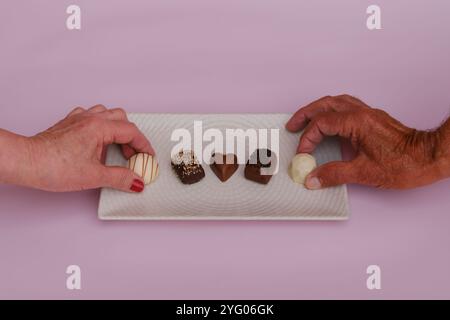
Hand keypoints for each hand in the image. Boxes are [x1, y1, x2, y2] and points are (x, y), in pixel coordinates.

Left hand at [23, 105, 153, 191]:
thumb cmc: (53, 166)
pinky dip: (101, 126)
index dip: (144, 145)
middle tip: (132, 155)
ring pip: (107, 114)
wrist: (26, 162)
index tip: (148, 157)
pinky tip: (97, 140)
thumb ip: (120, 178)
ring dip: (117, 129)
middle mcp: (90, 119)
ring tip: (117, 147)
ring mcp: (78, 119)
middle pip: (122, 119)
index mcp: (99, 127)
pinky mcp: (68, 124)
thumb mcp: (94, 176)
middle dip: (132, 137)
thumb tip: (136, 181)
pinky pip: (91, 116)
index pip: (131, 132)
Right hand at [286, 95, 448, 188]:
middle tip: (292, 125)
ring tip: (306, 120)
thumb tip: (313, 178)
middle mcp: (361, 113)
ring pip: (336, 102)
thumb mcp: (364, 173)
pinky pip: (347, 107)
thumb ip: (334, 174)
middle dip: (305, 114)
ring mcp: (368, 114)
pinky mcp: (373, 119)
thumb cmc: (404, 163)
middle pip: (325, 105)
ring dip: (318, 110)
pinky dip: (332, 112)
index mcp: (356, 122)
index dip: (307, 138)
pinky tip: (329, 122)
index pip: (321, 124)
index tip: (303, 153)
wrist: (430, 156)